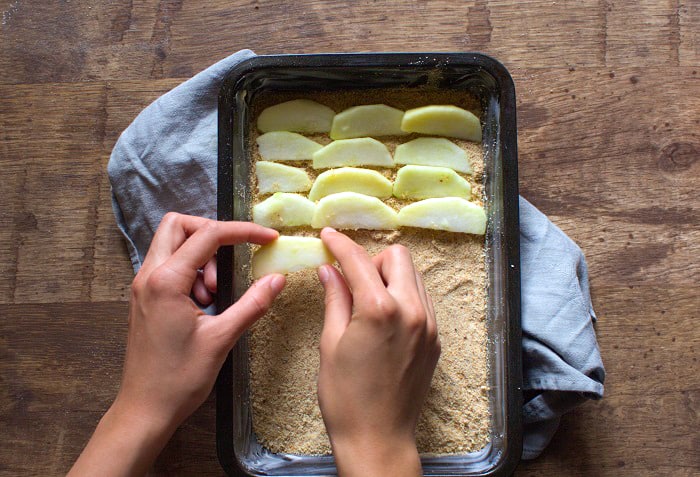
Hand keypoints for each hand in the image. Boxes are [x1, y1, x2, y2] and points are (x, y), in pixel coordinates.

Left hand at [69, 213, 285, 475]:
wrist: (145, 409)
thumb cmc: (179, 378)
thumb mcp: (222, 339)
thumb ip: (252, 304)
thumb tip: (277, 279)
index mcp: (166, 281)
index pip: (207, 235)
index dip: (242, 231)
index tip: (267, 238)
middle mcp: (148, 276)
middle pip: (178, 225)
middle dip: (211, 232)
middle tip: (233, 258)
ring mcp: (143, 286)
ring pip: (172, 244)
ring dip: (202, 257)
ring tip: (218, 294)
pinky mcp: (146, 298)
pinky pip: (169, 266)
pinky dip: (192, 273)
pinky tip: (206, 304)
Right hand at [316, 228, 439, 476]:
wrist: (378, 438)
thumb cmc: (346, 397)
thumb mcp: (330, 344)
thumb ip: (335, 299)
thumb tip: (329, 270)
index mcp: (380, 309)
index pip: (359, 260)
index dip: (341, 244)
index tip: (329, 236)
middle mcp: (411, 311)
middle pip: (397, 257)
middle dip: (372, 260)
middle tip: (350, 280)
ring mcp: (428, 325)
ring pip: (413, 276)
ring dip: (390, 276)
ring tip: (366, 300)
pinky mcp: (435, 340)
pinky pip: (421, 300)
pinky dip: (402, 296)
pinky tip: (383, 317)